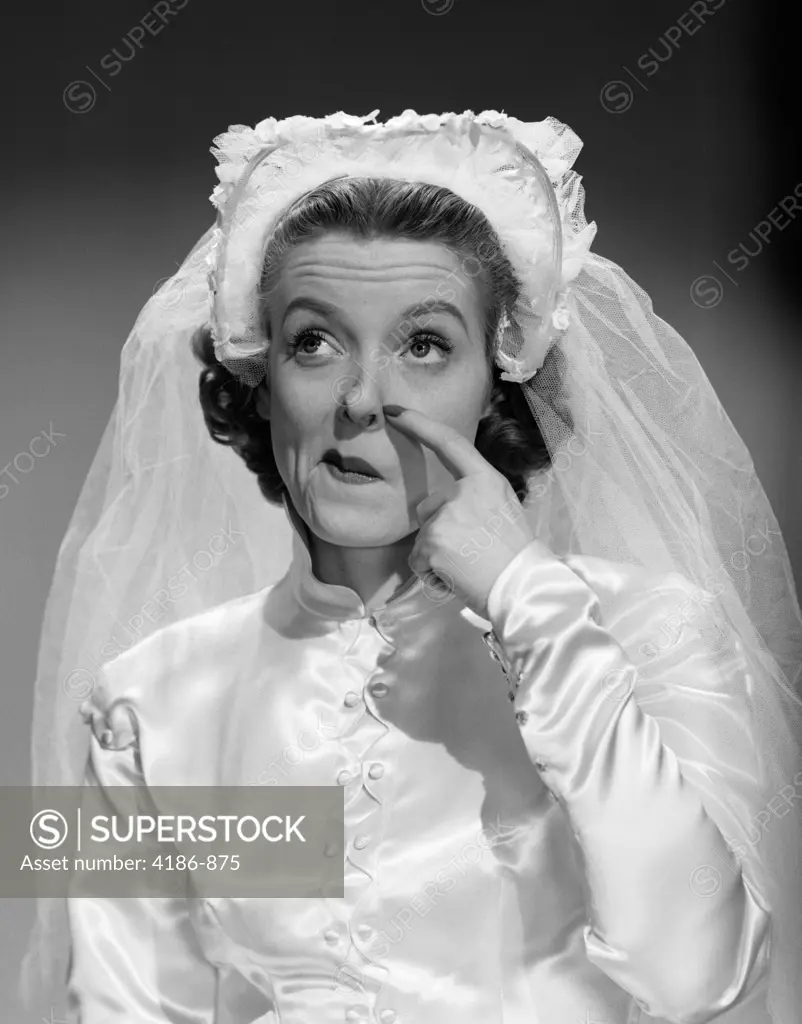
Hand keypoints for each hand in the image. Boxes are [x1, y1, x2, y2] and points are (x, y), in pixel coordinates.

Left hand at [384, 405, 535, 617]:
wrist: (523, 589)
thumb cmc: (516, 556)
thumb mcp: (504, 509)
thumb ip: (475, 498)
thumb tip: (448, 504)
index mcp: (485, 480)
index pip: (449, 443)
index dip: (419, 425)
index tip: (395, 412)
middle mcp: (463, 492)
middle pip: (428, 507)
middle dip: (439, 531)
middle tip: (472, 552)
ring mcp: (446, 517)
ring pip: (423, 536)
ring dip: (436, 555)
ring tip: (467, 567)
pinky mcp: (432, 543)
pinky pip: (417, 560)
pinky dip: (431, 574)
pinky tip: (456, 578)